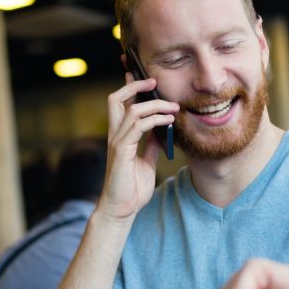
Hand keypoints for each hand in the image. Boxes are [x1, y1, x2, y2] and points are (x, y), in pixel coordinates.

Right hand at [97, 72, 179, 222]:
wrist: (122, 209)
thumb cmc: (131, 189)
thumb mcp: (146, 163)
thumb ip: (151, 146)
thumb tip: (162, 133)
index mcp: (120, 137)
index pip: (120, 105)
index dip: (130, 88)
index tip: (146, 79)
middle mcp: (115, 135)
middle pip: (116, 99)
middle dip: (134, 85)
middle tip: (154, 81)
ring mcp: (117, 142)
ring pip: (131, 109)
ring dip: (155, 104)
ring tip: (173, 107)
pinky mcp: (122, 151)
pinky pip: (138, 126)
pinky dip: (155, 120)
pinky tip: (168, 122)